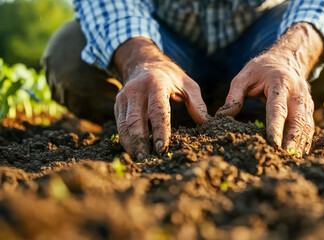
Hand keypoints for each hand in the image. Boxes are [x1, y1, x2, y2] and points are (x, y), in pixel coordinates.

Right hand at [113, 37, 207, 159]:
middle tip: (146, 159)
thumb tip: (205, 122)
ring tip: (138, 159)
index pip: (157, 110)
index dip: (160, 130)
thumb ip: (196, 102)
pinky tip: (132, 150)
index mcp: (155, 83)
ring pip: (124, 124)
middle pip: (136, 120)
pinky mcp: (117, 104)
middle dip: (140, 141)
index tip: (162, 148)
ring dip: (130, 143)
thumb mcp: (187, 83)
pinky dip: (125, 138)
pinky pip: (119, 124)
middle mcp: (136, 90)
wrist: (144, 62)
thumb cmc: (170, 76)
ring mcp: (123, 97)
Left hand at [216, 23, 323, 156]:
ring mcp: (306, 100)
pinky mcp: (309, 107)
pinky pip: (309, 126)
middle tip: (286, 157)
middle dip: (293, 139)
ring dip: (300, 143)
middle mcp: (296, 93)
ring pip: (306, 125)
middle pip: (297, 119)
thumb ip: (233, 96)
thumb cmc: (262, 68)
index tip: (273, 143)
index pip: (278, 108)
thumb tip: (222, 116)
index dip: (276, 126)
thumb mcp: (244, 76)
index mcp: (280, 83)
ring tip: (293, 160)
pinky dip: (306, 141)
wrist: (287, 57)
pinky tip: (300, 154)